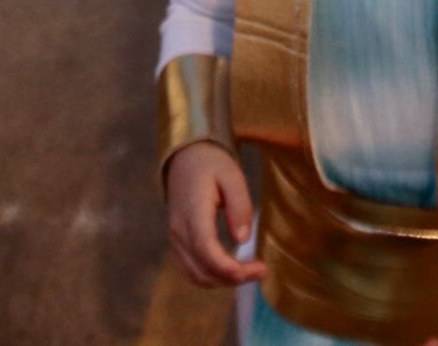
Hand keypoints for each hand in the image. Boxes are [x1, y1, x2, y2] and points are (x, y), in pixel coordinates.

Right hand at [164, 142, 267, 288]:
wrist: (184, 157)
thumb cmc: (211, 163)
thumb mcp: (232, 176)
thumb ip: (239, 206)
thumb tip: (243, 239)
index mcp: (193, 212)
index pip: (206, 250)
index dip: (230, 268)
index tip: (258, 269)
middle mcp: (179, 230)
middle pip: (202, 270)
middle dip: (233, 278)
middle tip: (262, 270)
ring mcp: (175, 238)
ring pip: (195, 275)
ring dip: (223, 281)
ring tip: (251, 271)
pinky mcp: (178, 242)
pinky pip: (192, 269)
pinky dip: (213, 276)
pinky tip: (233, 268)